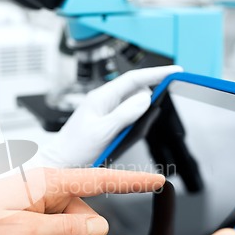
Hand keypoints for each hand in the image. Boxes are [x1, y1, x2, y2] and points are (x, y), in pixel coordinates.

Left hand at [0, 168, 164, 234]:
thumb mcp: (23, 234)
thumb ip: (66, 230)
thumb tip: (99, 227)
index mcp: (46, 184)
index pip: (98, 179)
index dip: (130, 182)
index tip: (157, 181)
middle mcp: (45, 192)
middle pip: (83, 224)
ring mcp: (37, 208)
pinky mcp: (29, 221)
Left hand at [39, 66, 182, 167]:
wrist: (59, 163)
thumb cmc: (74, 148)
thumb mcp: (103, 132)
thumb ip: (124, 114)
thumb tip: (145, 99)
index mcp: (101, 97)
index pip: (133, 79)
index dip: (156, 73)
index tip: (175, 70)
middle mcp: (103, 101)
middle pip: (135, 90)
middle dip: (150, 96)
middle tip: (157, 107)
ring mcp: (104, 111)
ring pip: (132, 105)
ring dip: (139, 114)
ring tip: (128, 132)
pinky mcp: (106, 122)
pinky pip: (126, 117)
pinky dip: (132, 123)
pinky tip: (126, 135)